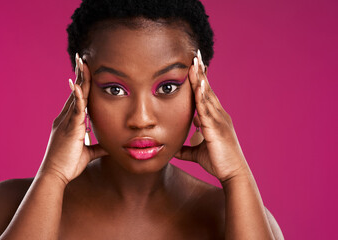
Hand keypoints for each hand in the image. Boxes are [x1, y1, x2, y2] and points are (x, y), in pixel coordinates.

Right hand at [37, 53, 107, 183]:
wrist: (55, 175)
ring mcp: (66, 122)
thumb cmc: (68, 165)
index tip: (84, 73)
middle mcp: (66, 118)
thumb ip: (97, 147)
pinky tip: (77, 83)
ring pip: (75, 96)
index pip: (77, 99)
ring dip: (79, 79)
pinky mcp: (69, 128)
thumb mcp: (87, 153)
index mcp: (69, 122)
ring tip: (81, 62)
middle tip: (82, 58)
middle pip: (75, 92)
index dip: (81, 86)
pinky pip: (74, 109)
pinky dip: (76, 96)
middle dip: (79, 75)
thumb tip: (110, 146)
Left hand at [174, 50, 249, 182]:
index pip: (205, 95)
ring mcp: (219, 120)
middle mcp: (219, 115)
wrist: (233, 174)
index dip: (199, 80)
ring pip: (207, 95)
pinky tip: (198, 84)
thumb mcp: (197, 153)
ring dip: (200, 78)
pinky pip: (207, 108)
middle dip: (200, 72)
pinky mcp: (217, 128)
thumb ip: (186, 148)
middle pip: (207, 89)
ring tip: (195, 61)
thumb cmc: (218, 163)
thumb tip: (173, 149)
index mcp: (215, 118)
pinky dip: (202, 95)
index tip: (194, 66)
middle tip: (195, 54)